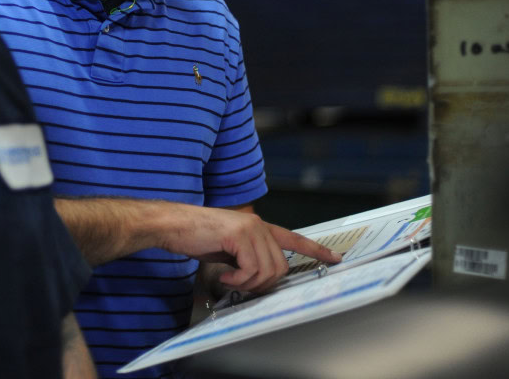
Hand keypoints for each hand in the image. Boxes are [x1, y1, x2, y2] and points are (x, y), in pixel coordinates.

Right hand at [162, 207, 340, 292]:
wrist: (173, 225)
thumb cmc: (196, 237)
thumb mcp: (228, 249)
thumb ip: (248, 257)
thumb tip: (261, 279)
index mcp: (258, 227)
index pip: (294, 238)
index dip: (316, 250)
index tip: (335, 258)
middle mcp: (258, 225)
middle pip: (280, 266)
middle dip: (263, 283)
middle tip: (241, 284)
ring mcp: (251, 228)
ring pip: (268, 270)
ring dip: (248, 283)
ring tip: (230, 279)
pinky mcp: (240, 235)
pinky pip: (251, 269)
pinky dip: (238, 280)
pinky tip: (225, 275)